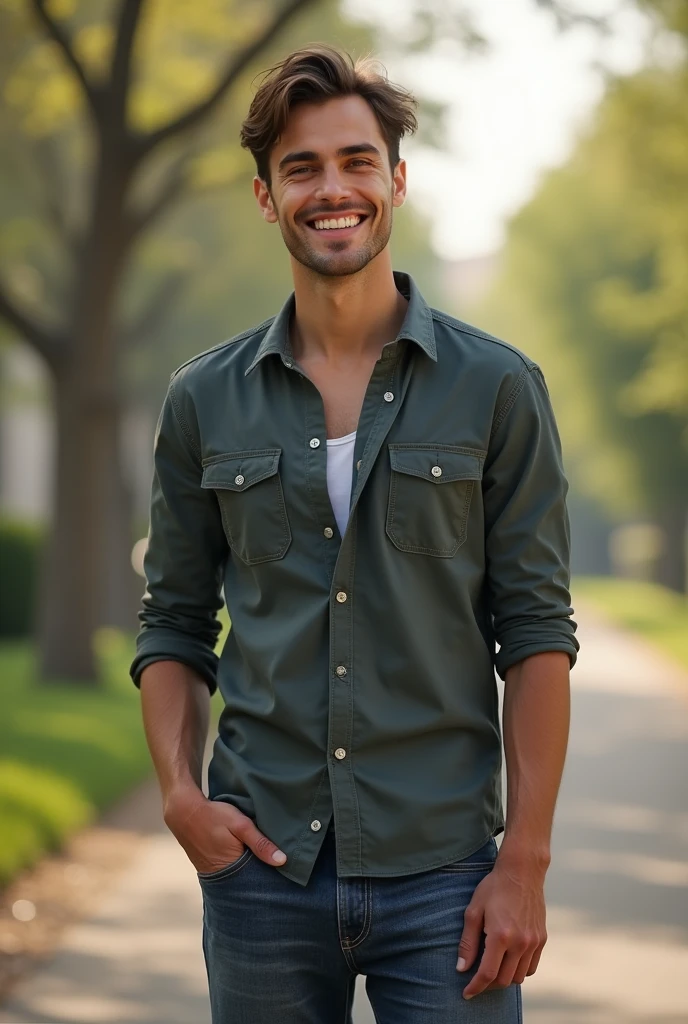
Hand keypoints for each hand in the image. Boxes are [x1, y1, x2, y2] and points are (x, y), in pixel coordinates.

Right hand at [163, 786, 286, 872]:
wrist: (183, 812)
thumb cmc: (214, 816)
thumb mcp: (240, 825)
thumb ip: (261, 843)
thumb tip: (282, 861)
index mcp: (233, 869)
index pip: (257, 881)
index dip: (269, 876)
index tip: (284, 872)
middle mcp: (223, 876)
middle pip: (248, 879)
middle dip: (260, 874)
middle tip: (276, 866)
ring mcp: (214, 872)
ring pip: (239, 874)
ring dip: (249, 868)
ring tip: (263, 860)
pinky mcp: (209, 865)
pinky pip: (229, 868)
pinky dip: (238, 863)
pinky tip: (244, 854)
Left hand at [456, 856, 546, 998]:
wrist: (522, 871)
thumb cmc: (494, 888)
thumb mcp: (473, 911)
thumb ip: (467, 942)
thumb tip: (461, 968)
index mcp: (500, 935)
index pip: (487, 974)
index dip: (476, 987)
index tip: (467, 994)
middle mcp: (520, 942)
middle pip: (504, 980)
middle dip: (488, 984)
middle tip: (477, 979)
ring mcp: (533, 942)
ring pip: (519, 977)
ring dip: (504, 978)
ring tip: (493, 968)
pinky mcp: (542, 939)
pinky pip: (531, 967)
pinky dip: (519, 970)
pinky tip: (508, 960)